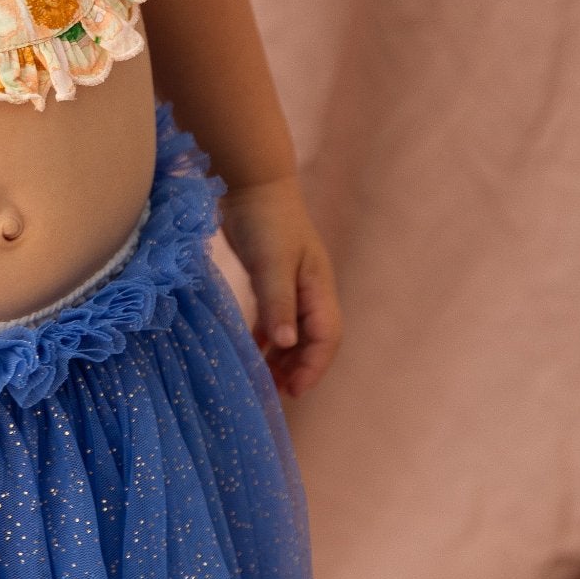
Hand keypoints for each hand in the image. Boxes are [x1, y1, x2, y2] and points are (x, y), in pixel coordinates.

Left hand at [217, 177, 342, 401]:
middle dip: (298, 369)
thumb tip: (284, 345)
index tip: (293, 391)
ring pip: (294, 333)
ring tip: (263, 381)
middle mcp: (311, 290)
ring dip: (282, 358)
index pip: (327, 337)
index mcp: (319, 287)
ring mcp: (294, 286)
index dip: (314, 367)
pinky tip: (253, 352)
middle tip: (274, 394)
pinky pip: (277, 319)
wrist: (252, 184)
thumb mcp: (271, 263)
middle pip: (313, 340)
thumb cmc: (265, 220)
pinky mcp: (274, 280)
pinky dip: (267, 338)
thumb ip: (278, 303)